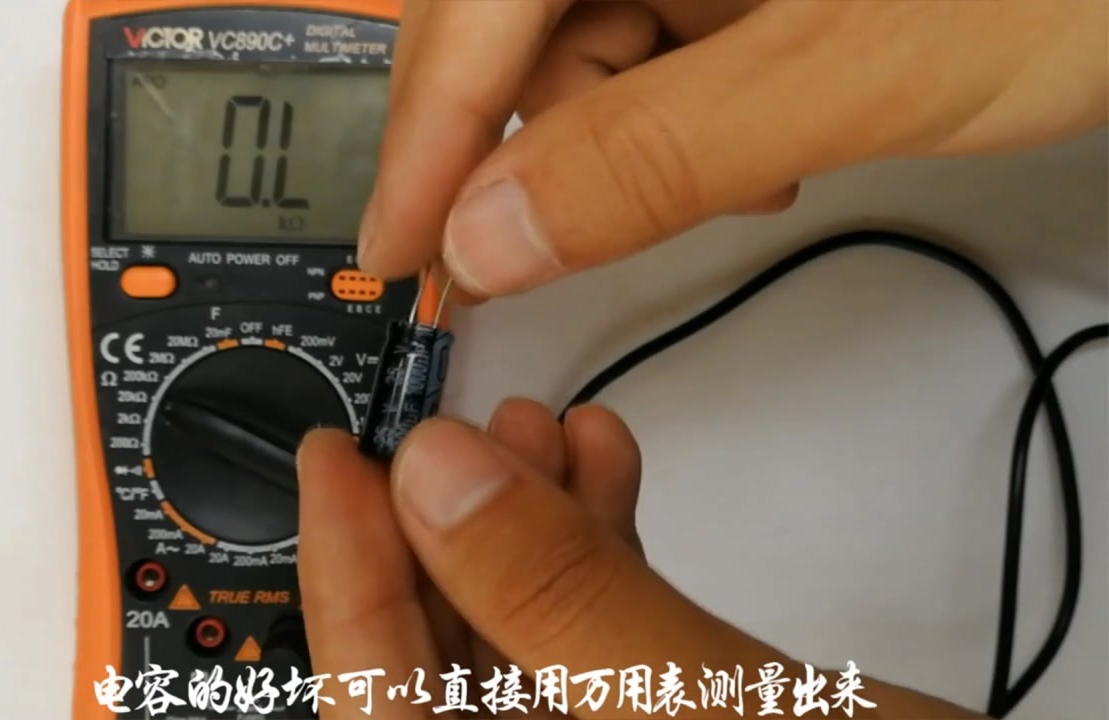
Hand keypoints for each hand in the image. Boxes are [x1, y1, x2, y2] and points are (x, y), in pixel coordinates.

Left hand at [296, 399, 984, 717]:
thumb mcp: (706, 709)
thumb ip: (561, 600)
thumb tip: (436, 483)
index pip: (373, 697)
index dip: (341, 574)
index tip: (335, 459)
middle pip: (440, 653)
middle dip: (443, 523)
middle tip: (440, 425)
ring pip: (521, 625)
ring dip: (523, 514)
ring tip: (536, 425)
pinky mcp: (659, 714)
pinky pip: (595, 626)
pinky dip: (595, 539)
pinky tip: (608, 460)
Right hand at [358, 0, 1106, 300]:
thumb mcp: (844, 73)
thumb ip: (650, 157)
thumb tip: (488, 234)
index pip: (475, 9)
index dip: (426, 138)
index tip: (398, 251)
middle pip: (515, 23)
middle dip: (537, 144)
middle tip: (524, 254)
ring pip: (590, 45)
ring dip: (627, 139)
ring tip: (746, 174)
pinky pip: (659, 46)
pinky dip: (683, 114)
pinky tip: (758, 142)